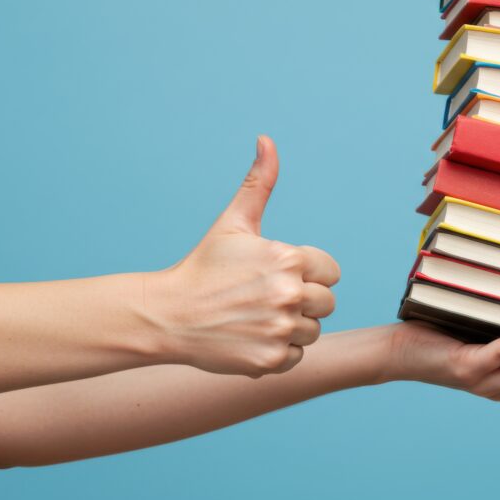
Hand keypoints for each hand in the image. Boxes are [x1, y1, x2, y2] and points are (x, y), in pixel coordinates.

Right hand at [144, 136, 339, 376]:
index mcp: (289, 258)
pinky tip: (251, 337)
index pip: (331, 271)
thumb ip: (259, 183)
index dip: (308, 273)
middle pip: (327, 303)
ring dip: (291, 328)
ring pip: (313, 331)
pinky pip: (297, 357)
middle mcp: (290, 293)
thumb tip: (266, 140)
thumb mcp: (234, 222)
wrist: (167, 315)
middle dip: (302, 301)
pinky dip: (278, 351)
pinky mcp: (271, 359)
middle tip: (264, 298)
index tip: (277, 275)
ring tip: (256, 317)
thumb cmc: (204, 267)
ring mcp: (281, 329)